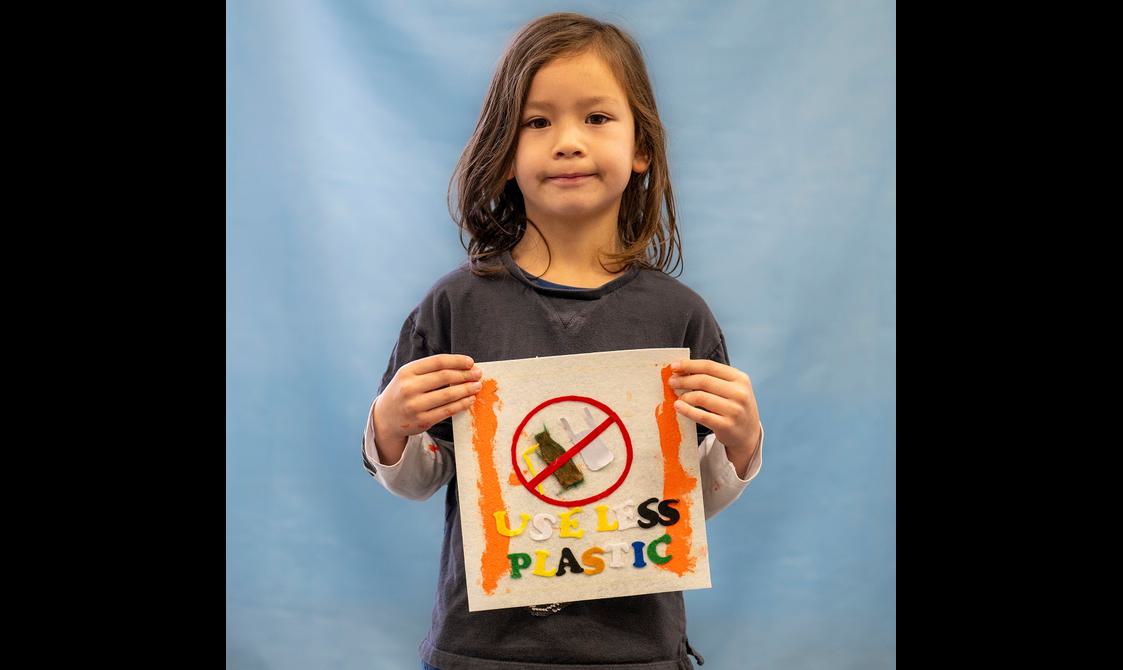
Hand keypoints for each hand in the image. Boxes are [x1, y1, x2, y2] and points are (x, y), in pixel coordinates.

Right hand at [373, 354, 481, 453]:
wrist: (385, 417)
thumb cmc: (403, 391)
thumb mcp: (409, 375)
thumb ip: (430, 370)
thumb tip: (463, 366)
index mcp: (407, 372)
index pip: (438, 362)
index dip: (457, 361)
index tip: (471, 362)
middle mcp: (409, 388)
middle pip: (445, 377)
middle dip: (465, 375)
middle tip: (478, 374)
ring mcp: (415, 406)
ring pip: (448, 395)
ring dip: (466, 389)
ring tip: (476, 386)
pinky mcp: (422, 421)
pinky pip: (448, 411)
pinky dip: (461, 404)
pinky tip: (469, 399)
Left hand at [668, 358, 760, 477]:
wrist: (748, 433)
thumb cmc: (735, 406)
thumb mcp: (732, 388)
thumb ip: (713, 378)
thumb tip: (683, 370)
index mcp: (740, 378)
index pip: (710, 366)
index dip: (689, 365)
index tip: (674, 367)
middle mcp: (739, 393)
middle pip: (704, 380)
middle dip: (684, 380)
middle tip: (671, 382)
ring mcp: (734, 410)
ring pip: (701, 397)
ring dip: (684, 395)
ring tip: (677, 396)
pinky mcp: (726, 425)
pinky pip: (701, 415)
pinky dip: (686, 410)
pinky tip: (678, 406)